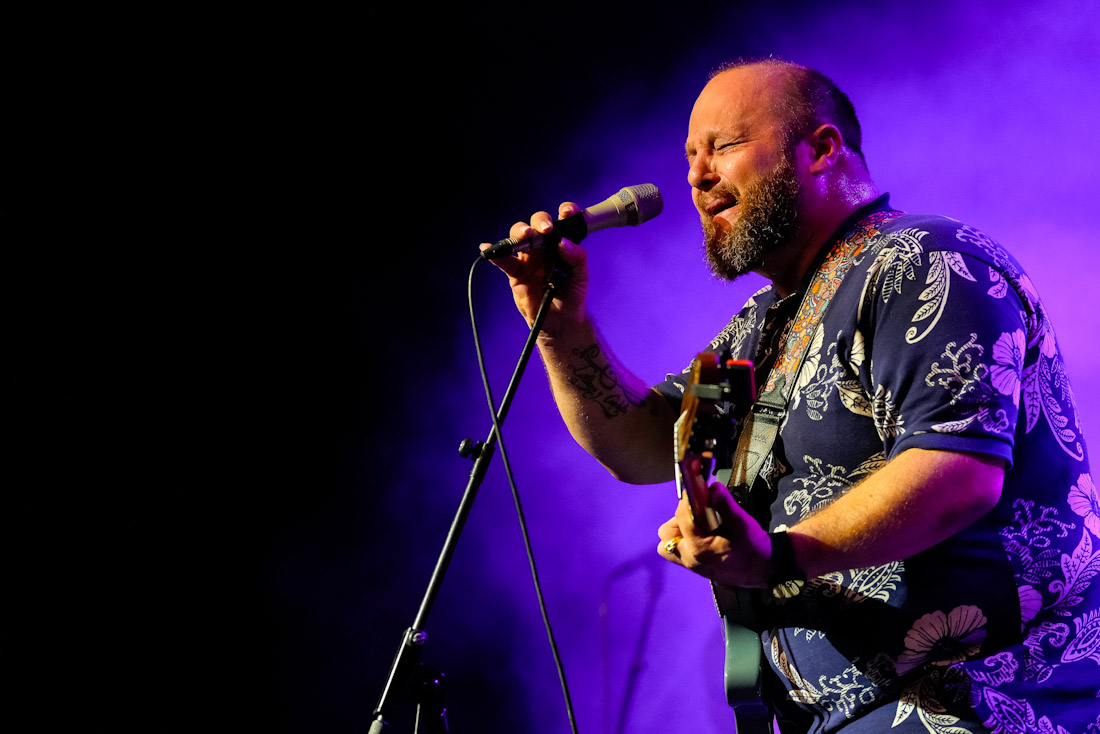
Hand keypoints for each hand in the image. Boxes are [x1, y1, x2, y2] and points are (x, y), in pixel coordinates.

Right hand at [479, 202, 589, 338]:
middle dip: (539, 221)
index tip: (567, 212)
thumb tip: (563, 242)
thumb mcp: (581, 277)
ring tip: (525, 236)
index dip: (564, 212)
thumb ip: (577, 258)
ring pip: (519, 238)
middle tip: (545, 229)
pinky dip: (495, 254)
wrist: (561, 322)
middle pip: (537, 224)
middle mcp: (543, 247)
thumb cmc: (573, 296)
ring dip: (520, 233)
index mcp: (561, 244)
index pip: (562, 222)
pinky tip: (487, 248)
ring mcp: (528, 259)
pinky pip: (504, 261)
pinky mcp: (516, 273)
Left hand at [657, 470, 772, 588]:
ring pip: (668, 543)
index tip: (696, 490)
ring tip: (698, 523)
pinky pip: (675, 551)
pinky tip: (699, 533)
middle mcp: (689, 558)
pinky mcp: (692, 566)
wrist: (763, 571)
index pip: (682, 517)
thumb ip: (725, 504)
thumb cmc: (753, 548)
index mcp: (699, 547)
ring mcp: (689, 564)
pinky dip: (682, 539)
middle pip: (667, 532)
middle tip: (698, 511)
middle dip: (679, 517)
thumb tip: (712, 486)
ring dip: (678, 529)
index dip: (687, 500)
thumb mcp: (742, 524)